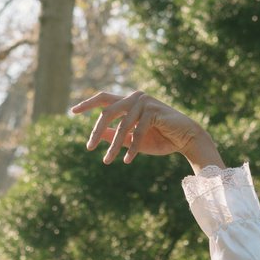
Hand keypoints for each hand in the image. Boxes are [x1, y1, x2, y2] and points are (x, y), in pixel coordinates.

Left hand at [70, 89, 223, 170]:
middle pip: (107, 111)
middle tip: (89, 148)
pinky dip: (132, 148)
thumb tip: (97, 135)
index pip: (104, 98)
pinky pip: (137, 132)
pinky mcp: (154, 111)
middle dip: (96, 130)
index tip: (73, 112)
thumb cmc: (161, 139)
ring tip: (108, 161)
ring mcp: (145, 102)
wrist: (186, 139)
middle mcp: (135, 98)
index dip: (88, 103)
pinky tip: (127, 161)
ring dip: (114, 146)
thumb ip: (116, 136)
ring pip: (122, 125)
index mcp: (129, 102)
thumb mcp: (133, 140)